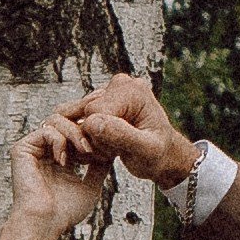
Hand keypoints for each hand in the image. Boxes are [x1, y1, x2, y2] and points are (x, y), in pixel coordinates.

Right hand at [8, 112, 102, 234]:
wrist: (44, 224)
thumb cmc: (64, 212)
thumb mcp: (91, 185)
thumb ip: (99, 167)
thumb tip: (113, 151)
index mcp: (59, 156)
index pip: (76, 130)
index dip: (92, 126)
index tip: (110, 125)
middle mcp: (45, 149)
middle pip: (66, 118)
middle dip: (85, 117)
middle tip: (99, 118)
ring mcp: (34, 148)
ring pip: (57, 121)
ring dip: (75, 132)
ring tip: (86, 150)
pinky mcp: (22, 149)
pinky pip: (46, 131)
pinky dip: (60, 140)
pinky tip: (65, 159)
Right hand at [64, 75, 195, 186]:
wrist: (162, 155)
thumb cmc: (159, 153)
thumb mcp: (146, 150)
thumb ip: (121, 135)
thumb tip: (91, 123)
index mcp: (131, 90)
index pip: (94, 112)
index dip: (101, 137)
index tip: (119, 149)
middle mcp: (118, 84)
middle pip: (85, 115)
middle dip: (97, 140)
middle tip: (118, 150)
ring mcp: (108, 92)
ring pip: (78, 121)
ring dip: (92, 141)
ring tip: (115, 149)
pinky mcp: (99, 103)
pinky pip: (77, 122)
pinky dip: (88, 140)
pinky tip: (107, 146)